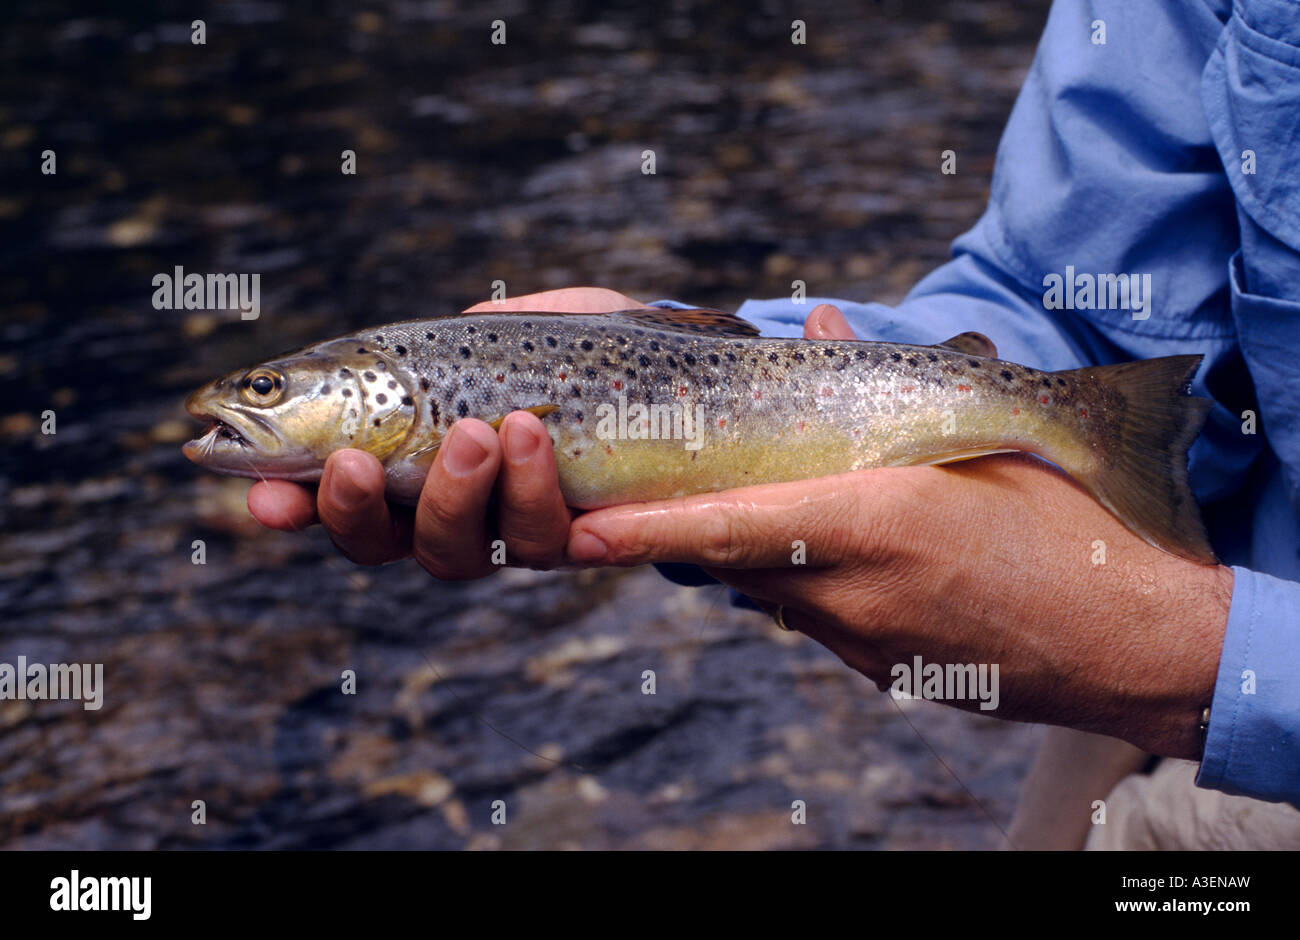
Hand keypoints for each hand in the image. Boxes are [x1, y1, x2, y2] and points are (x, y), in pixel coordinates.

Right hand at [247, 288, 650, 577]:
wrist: (703, 399)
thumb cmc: (607, 356)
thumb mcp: (547, 325)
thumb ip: (491, 327)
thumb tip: (464, 328)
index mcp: (424, 457)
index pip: (344, 488)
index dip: (295, 497)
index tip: (256, 490)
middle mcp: (460, 505)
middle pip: (379, 540)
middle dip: (353, 509)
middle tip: (357, 461)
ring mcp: (516, 528)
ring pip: (456, 549)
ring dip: (456, 493)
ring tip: (486, 430)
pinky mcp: (581, 541)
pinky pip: (549, 543)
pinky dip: (536, 500)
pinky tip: (539, 452)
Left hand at [563, 304, 1232, 758]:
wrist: (1123, 645)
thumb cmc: (1063, 531)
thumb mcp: (980, 442)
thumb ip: (884, 384)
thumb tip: (816, 327)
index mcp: (874, 526)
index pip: (731, 529)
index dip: (646, 531)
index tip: (582, 531)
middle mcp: (851, 595)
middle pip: (731, 562)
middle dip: (688, 530)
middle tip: (653, 494)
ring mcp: (859, 644)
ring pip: (765, 592)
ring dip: (750, 552)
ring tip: (768, 506)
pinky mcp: (875, 671)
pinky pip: (808, 620)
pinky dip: (800, 583)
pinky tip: (834, 553)